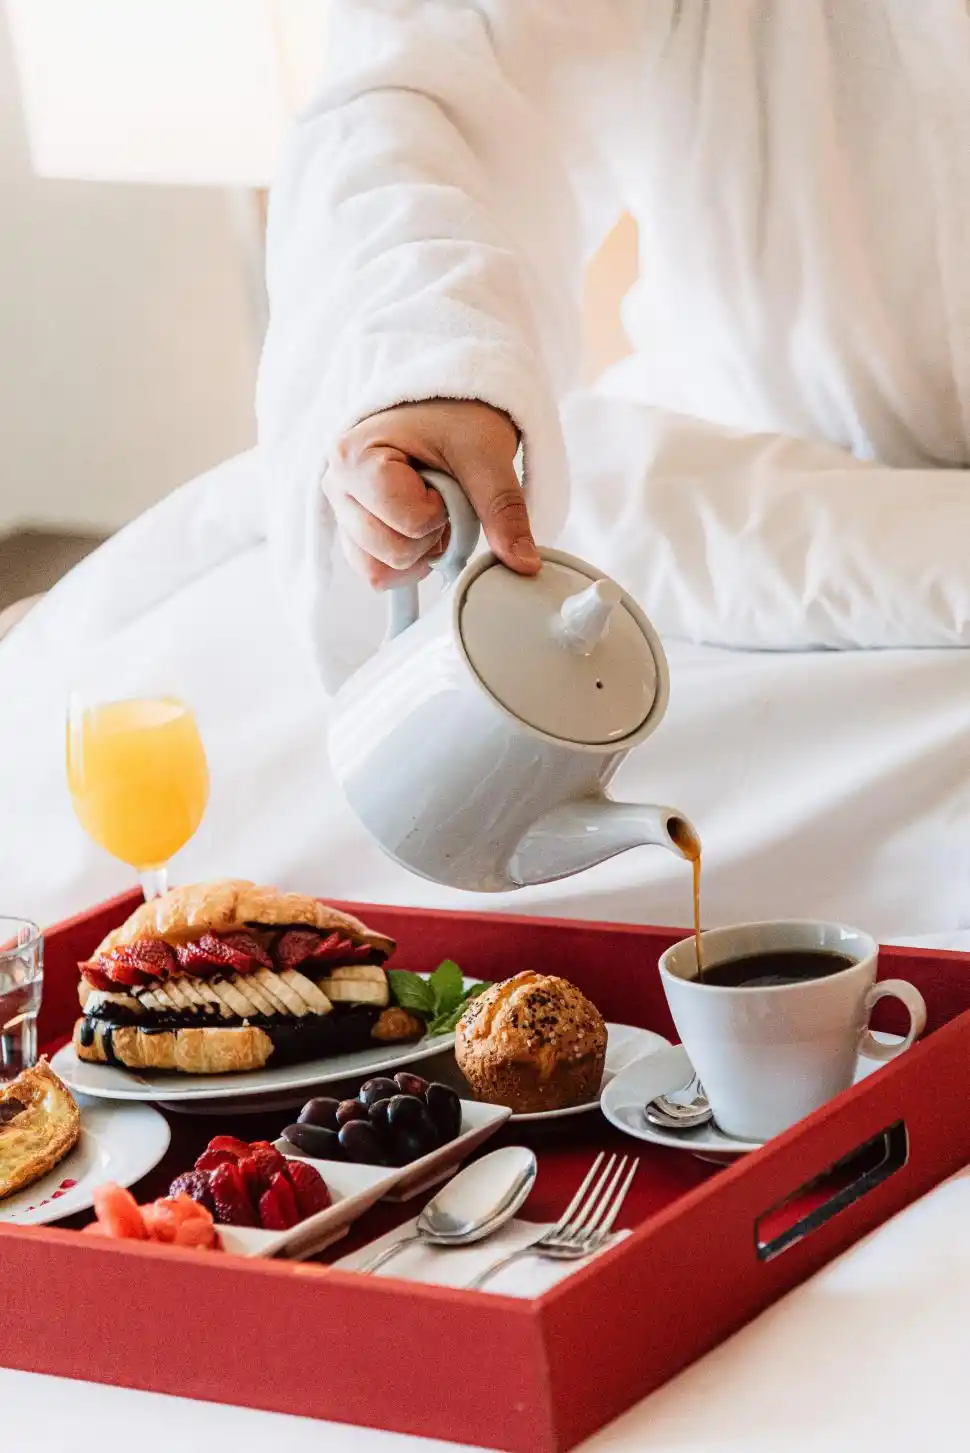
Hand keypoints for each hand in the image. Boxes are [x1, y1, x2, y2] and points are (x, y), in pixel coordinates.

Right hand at [325, 400, 538, 589]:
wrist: (448, 403)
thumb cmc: (458, 416)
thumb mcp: (486, 457)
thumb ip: (504, 510)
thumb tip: (525, 564)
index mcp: (355, 457)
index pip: (409, 523)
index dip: (441, 512)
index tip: (445, 479)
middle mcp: (336, 485)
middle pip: (391, 555)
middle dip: (430, 536)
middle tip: (441, 496)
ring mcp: (341, 511)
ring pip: (379, 573)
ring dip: (419, 553)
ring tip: (430, 512)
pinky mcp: (351, 530)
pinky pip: (376, 573)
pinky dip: (407, 563)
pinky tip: (420, 528)